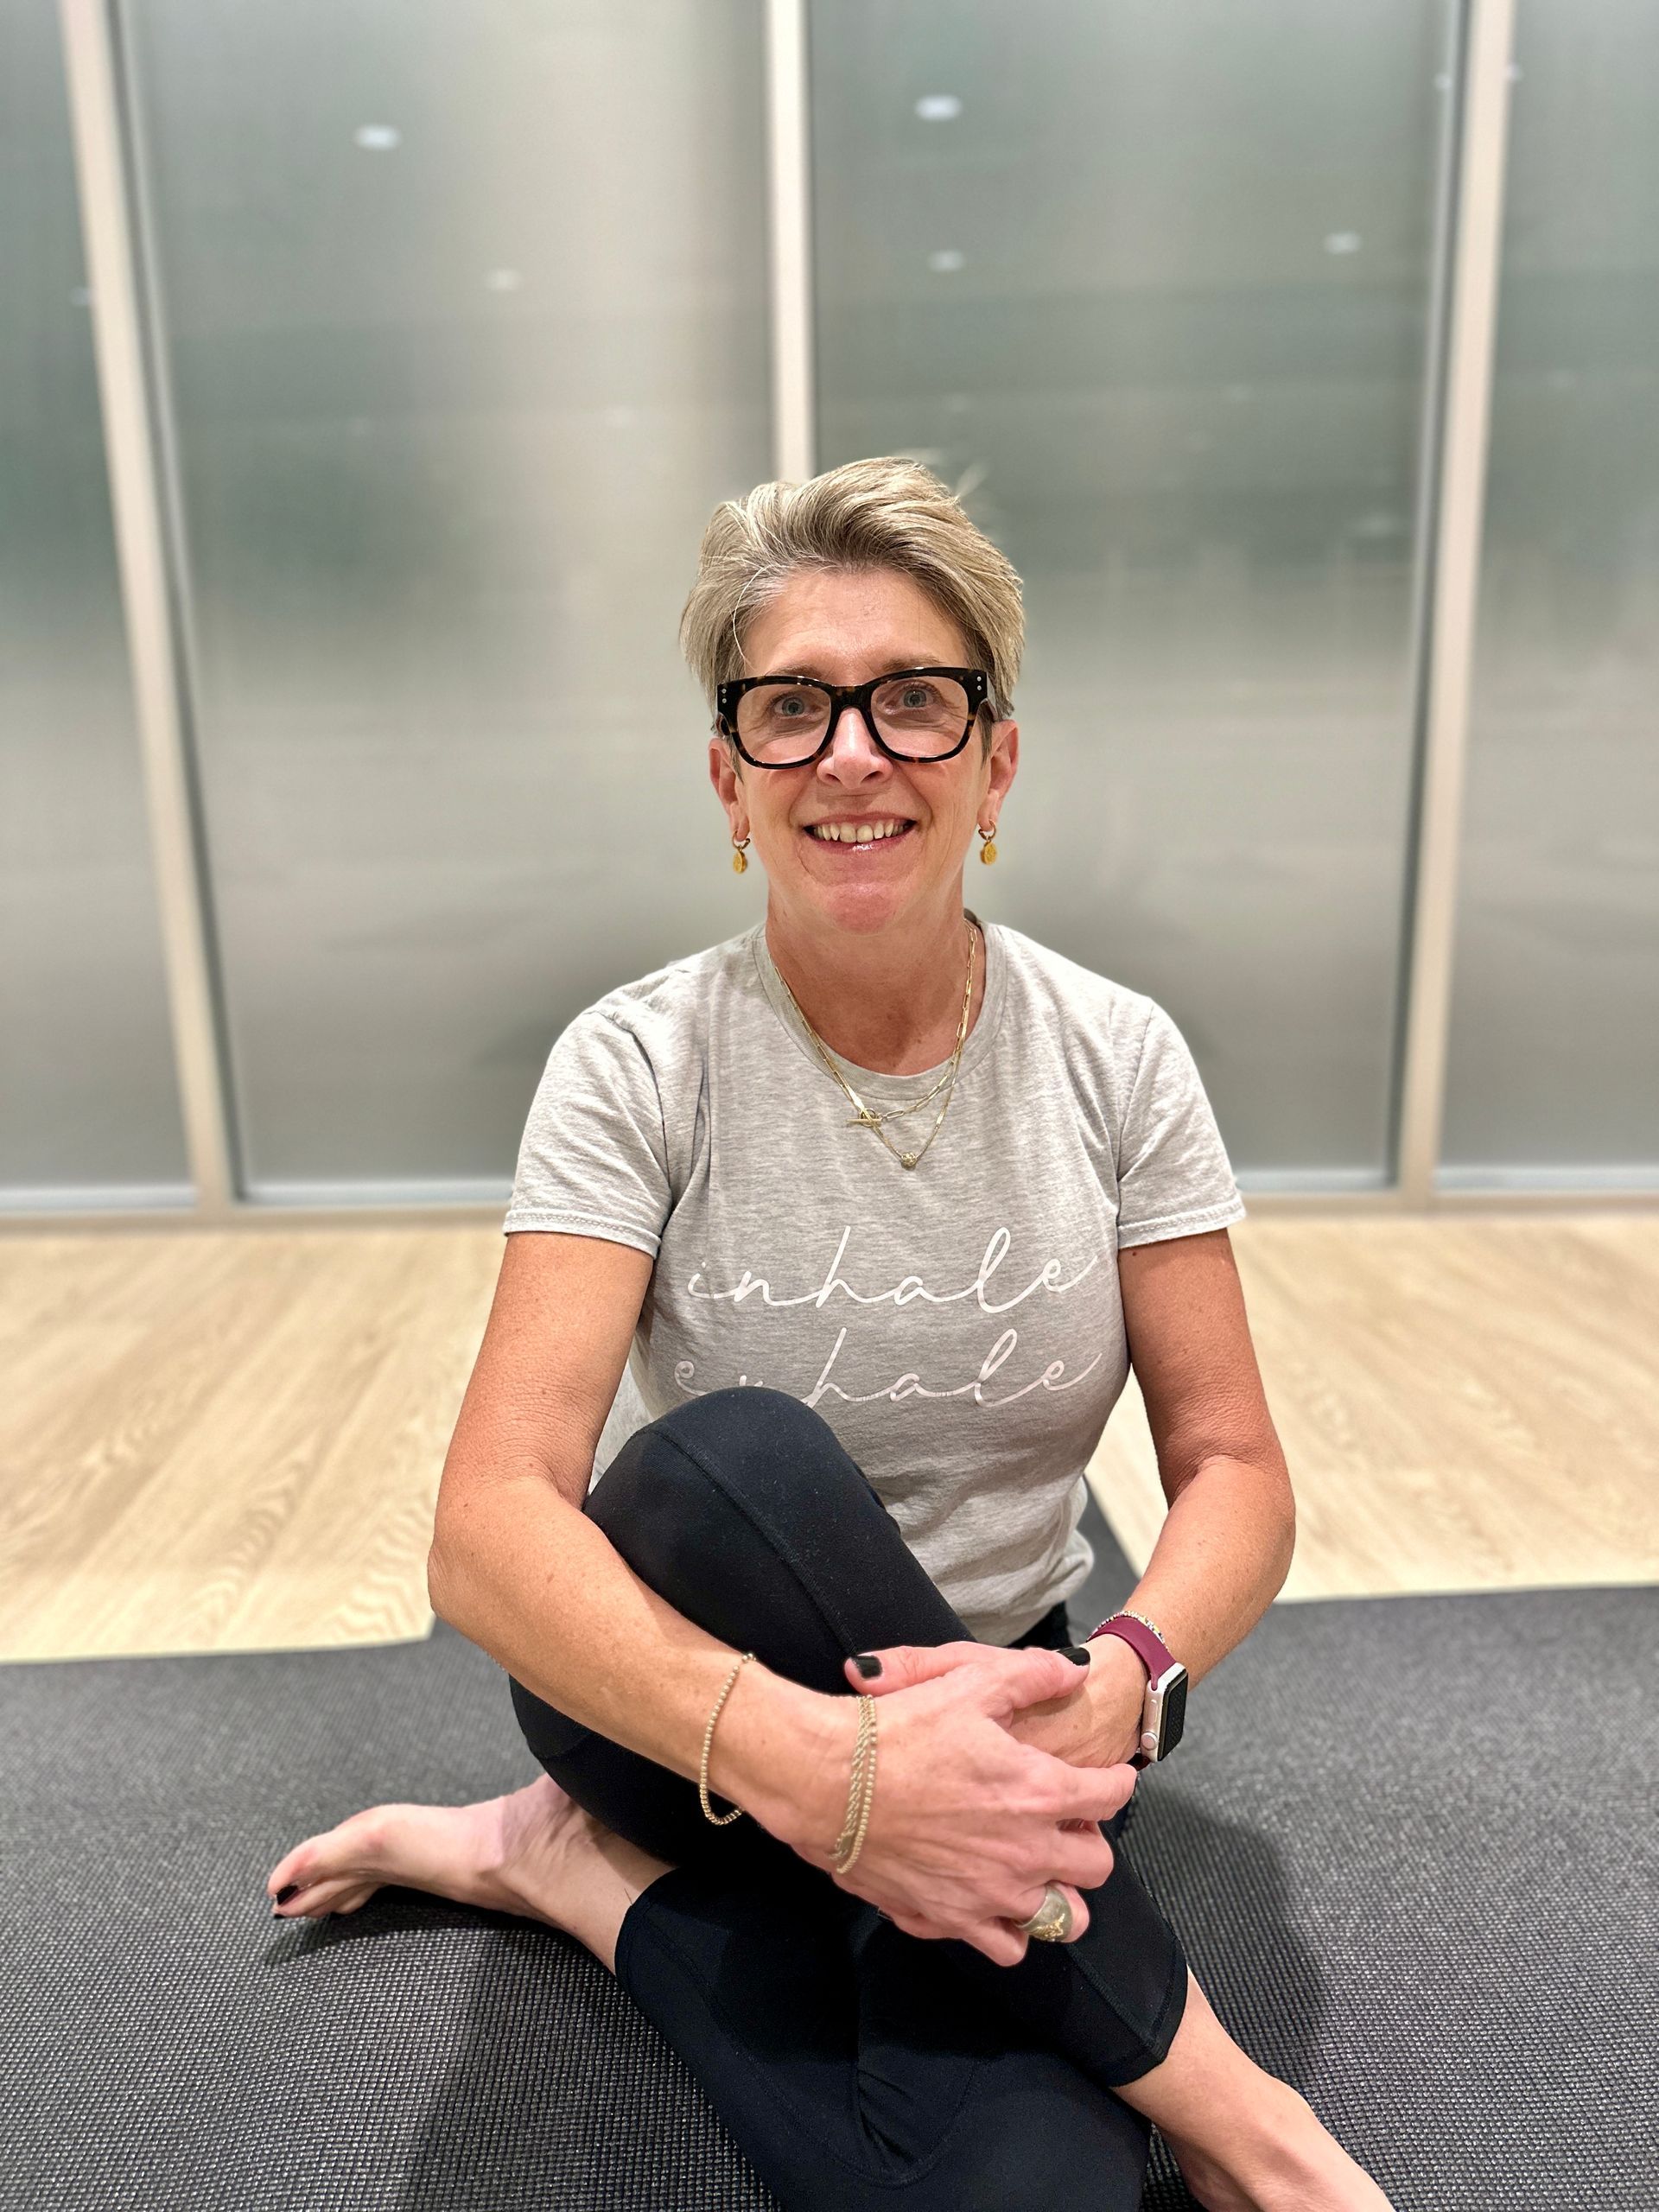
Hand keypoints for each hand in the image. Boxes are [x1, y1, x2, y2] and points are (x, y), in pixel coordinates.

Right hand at [785, 1645, 1138, 1966]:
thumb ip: (1032, 1675)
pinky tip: (993, 1899)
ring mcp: (989, 1894)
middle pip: (1097, 1868)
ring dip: (1059, 1894)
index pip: (1110, 1797)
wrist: (826, 1780)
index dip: (1115, 1781)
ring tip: (1037, 1869)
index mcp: (1038, 1792)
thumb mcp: (968, 1681)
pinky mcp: (950, 1919)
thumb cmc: (899, 1727)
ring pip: (1061, 1918)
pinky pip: (1005, 1946)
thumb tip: (1077, 1671)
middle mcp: (1025, 1853)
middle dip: (1092, 1843)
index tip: (1108, 1776)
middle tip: (1067, 1823)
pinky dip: (1009, 1928)